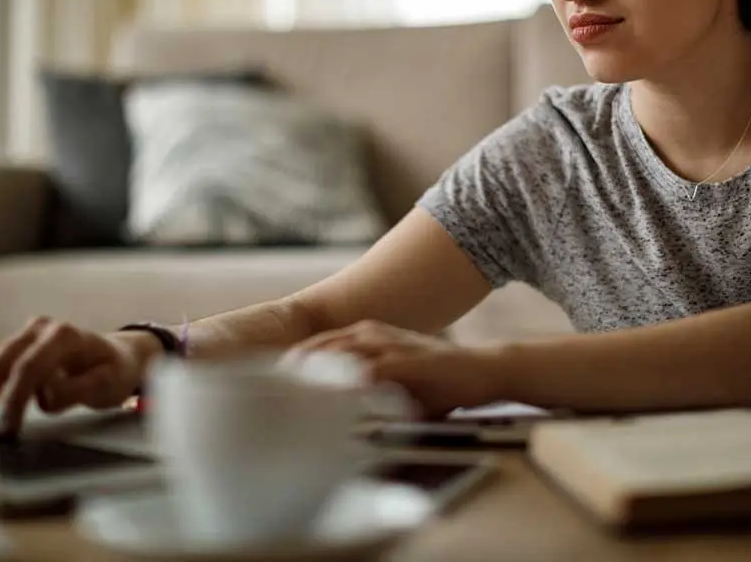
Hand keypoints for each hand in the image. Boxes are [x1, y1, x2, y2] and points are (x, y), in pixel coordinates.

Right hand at [0, 317, 157, 434]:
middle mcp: (41, 328)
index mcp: (65, 335)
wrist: (117, 355)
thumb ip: (77, 389)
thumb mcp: (108, 384)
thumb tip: (45, 397)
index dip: (13, 398)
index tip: (6, 427)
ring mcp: (24, 334)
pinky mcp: (13, 345)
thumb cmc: (114, 371)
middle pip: (2, 361)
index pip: (30, 366)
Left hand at [290, 320, 504, 417]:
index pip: (319, 345)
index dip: (294, 362)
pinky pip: (368, 369)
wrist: (483, 370)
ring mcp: (388, 344)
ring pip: (338, 353)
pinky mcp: (404, 360)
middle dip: (293, 367)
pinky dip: (346, 382)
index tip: (269, 382)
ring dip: (312, 372)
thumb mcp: (396, 383)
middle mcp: (373, 333)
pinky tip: (330, 398)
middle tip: (267, 390)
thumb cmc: (440, 382)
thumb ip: (368, 391)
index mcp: (367, 335)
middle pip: (320, 346)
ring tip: (287, 392)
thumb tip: (339, 417)